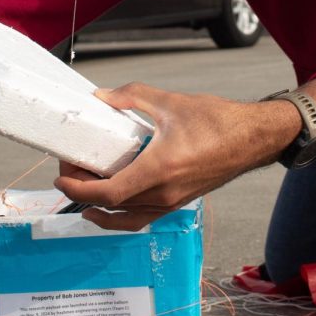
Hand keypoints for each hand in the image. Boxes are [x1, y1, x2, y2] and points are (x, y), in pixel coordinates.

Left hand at [54, 82, 302, 230]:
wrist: (252, 139)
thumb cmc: (217, 121)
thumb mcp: (170, 102)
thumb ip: (132, 96)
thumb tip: (102, 97)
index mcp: (160, 169)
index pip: (109, 193)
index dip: (79, 188)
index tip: (62, 175)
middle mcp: (165, 193)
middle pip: (112, 207)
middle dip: (83, 190)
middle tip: (70, 168)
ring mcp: (173, 202)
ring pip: (126, 218)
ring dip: (100, 208)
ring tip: (84, 187)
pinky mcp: (179, 202)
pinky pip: (142, 217)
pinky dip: (120, 214)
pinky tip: (111, 200)